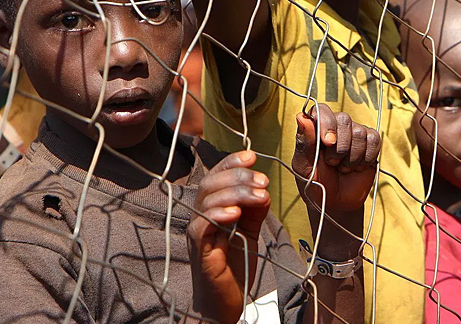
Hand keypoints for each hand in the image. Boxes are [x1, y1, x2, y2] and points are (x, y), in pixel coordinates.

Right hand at [187, 150, 269, 323]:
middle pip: (211, 184)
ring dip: (236, 193)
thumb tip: (263, 189)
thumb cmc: (234, 267)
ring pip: (208, 200)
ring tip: (260, 196)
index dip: (231, 163)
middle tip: (263, 181)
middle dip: (239, 177)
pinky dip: (218, 214)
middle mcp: (200, 217)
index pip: (216, 177)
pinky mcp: (199, 251)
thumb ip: (255, 210)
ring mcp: (198, 233)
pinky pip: (202, 226)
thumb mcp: (249, 231)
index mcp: (211, 209)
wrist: (225, 304)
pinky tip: (235, 213)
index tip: (252, 156)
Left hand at [292, 104, 380, 214]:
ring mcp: (354, 133)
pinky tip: (357, 167)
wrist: (336, 203)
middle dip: (339, 147)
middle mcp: (335, 126)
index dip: (327, 123)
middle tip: (332, 163)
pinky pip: (374, 140)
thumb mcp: (303, 167)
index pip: (322, 110)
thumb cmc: (315, 184)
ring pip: (360, 132)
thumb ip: (304, 142)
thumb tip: (301, 116)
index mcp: (315, 128)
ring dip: (352, 157)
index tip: (328, 142)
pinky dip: (366, 157)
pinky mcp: (370, 143)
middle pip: (344, 119)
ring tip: (343, 168)